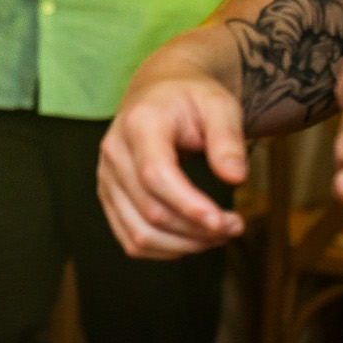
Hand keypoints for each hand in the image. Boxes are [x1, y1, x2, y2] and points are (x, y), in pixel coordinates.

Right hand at [98, 68, 247, 258]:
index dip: (189, 206)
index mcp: (139, 124)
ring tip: (218, 234)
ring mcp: (106, 177)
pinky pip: (131, 240)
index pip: (155, 175)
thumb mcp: (220, 105)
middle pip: (150, 210)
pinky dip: (166, 250)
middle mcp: (114, 152)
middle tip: (236, 225)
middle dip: (198, 229)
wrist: (158, 92)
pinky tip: (194, 238)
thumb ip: (228, 138)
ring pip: (138, 233)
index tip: (225, 221)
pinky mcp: (109, 196)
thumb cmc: (192, 98)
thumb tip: (235, 178)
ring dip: (184, 245)